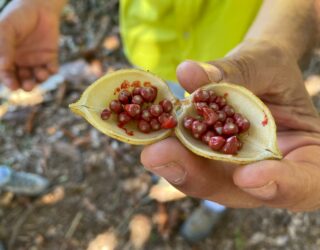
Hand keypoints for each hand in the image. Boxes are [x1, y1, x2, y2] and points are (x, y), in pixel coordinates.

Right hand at [0, 0, 61, 90]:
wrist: (39, 7)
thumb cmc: (18, 18)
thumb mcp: (6, 31)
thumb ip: (4, 48)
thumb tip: (3, 68)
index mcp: (7, 57)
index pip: (7, 74)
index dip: (9, 81)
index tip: (12, 86)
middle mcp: (22, 62)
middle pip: (23, 80)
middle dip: (26, 85)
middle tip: (28, 86)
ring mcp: (37, 60)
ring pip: (38, 77)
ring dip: (40, 79)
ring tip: (40, 75)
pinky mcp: (51, 57)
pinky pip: (52, 69)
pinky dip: (52, 71)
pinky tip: (51, 68)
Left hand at [141, 40, 319, 210]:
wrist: (256, 73)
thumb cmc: (271, 68)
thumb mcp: (263, 63)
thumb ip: (233, 72)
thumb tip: (189, 73)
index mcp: (307, 156)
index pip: (306, 184)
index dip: (279, 187)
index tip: (247, 176)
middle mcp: (269, 172)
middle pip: (242, 192)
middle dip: (202, 178)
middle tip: (164, 158)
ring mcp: (236, 170)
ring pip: (208, 181)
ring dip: (179, 167)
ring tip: (153, 150)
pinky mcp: (209, 161)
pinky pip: (191, 162)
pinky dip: (172, 152)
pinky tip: (152, 138)